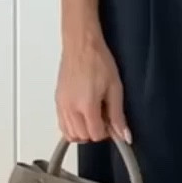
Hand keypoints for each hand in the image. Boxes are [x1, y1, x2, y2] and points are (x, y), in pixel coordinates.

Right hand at [56, 29, 130, 144]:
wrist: (81, 45)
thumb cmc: (98, 61)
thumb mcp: (115, 88)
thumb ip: (117, 115)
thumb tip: (124, 136)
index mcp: (86, 105)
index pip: (95, 135)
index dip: (107, 131)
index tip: (111, 120)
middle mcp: (70, 108)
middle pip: (82, 137)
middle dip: (95, 132)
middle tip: (104, 116)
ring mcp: (61, 106)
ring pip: (70, 134)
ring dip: (83, 132)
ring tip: (93, 116)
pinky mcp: (57, 101)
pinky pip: (62, 125)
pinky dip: (72, 128)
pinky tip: (82, 116)